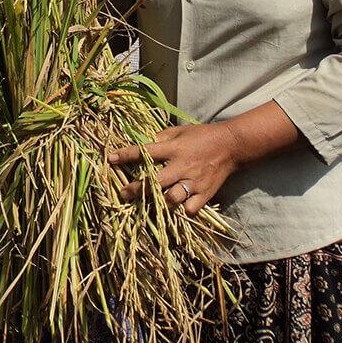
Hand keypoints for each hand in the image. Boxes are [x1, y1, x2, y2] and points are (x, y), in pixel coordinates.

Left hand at [108, 122, 239, 215]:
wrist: (231, 145)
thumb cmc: (202, 136)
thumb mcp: (180, 131)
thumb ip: (161, 137)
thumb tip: (143, 141)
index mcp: (174, 148)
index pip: (145, 151)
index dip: (126, 154)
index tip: (110, 158)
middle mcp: (182, 166)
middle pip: (155, 181)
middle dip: (136, 188)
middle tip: (123, 193)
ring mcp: (193, 182)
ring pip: (171, 199)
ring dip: (157, 203)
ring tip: (147, 205)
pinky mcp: (205, 194)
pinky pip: (189, 209)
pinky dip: (181, 211)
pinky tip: (174, 210)